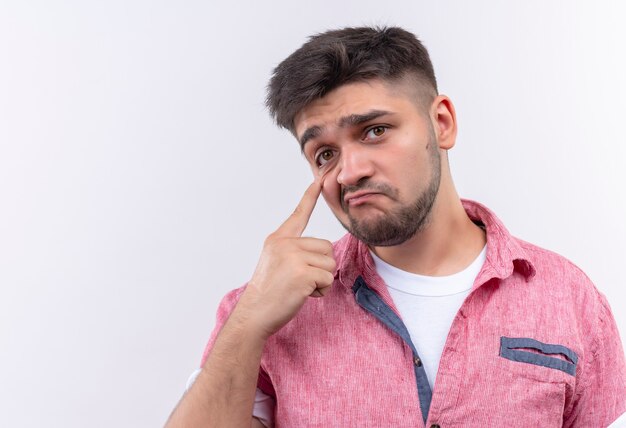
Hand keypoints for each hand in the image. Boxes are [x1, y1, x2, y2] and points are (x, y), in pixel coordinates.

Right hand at [237, 178, 335, 338]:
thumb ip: (295, 251)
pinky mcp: (302, 273)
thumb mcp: (276, 262)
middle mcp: (285, 243)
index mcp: (279, 239)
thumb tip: (322, 252)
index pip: (299, 214)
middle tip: (300, 280)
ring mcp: (293, 257)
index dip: (311, 196)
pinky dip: (320, 291)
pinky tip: (303, 295)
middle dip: (321, 267)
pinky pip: (327, 279)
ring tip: (300, 288)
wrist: (255, 313)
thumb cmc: (269, 292)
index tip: (320, 179)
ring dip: (321, 280)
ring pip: (329, 263)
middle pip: (326, 247)